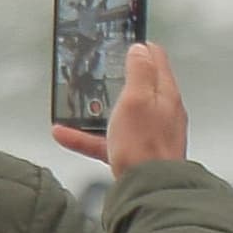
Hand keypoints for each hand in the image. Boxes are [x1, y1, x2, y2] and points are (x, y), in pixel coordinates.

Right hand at [51, 42, 190, 175]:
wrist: (149, 190)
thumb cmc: (145, 145)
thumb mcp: (138, 99)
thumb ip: (139, 72)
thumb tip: (141, 49)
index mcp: (166, 95)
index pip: (157, 61)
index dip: (142, 48)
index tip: (127, 42)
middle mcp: (163, 113)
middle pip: (140, 88)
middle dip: (119, 80)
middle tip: (102, 72)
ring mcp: (151, 135)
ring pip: (121, 116)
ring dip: (97, 111)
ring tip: (77, 106)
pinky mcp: (137, 155)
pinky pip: (108, 141)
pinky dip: (87, 137)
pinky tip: (65, 135)